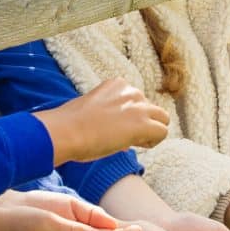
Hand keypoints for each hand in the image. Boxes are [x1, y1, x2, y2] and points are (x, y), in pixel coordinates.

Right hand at [39, 77, 169, 162]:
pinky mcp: (143, 124)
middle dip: (143, 122)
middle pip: (151, 108)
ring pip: (163, 118)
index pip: (136, 100)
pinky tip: (137, 146)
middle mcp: (131, 91)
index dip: (129, 117)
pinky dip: (153, 141)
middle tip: (126, 137)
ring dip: (151, 131)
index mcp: (117, 84)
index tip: (116, 127)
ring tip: (133, 142)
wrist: (66, 131)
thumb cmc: (71, 124)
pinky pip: (162, 131)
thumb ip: (109, 114)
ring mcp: (138, 107)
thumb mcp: (91, 109)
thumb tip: (119, 134)